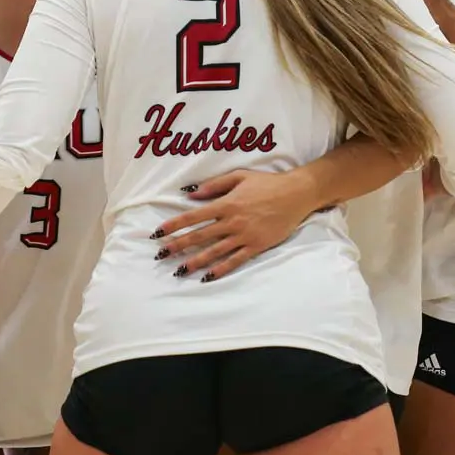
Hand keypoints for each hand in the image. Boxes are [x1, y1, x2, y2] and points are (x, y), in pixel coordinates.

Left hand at [151, 170, 316, 280]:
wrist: (296, 194)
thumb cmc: (267, 183)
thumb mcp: (239, 177)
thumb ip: (214, 186)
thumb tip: (191, 194)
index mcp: (226, 204)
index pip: (193, 216)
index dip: (174, 225)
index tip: (159, 232)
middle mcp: (232, 221)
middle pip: (199, 237)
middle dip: (178, 246)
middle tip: (161, 255)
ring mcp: (244, 236)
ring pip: (214, 252)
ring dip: (195, 261)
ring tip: (179, 270)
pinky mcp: (257, 246)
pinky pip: (235, 260)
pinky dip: (221, 269)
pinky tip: (208, 277)